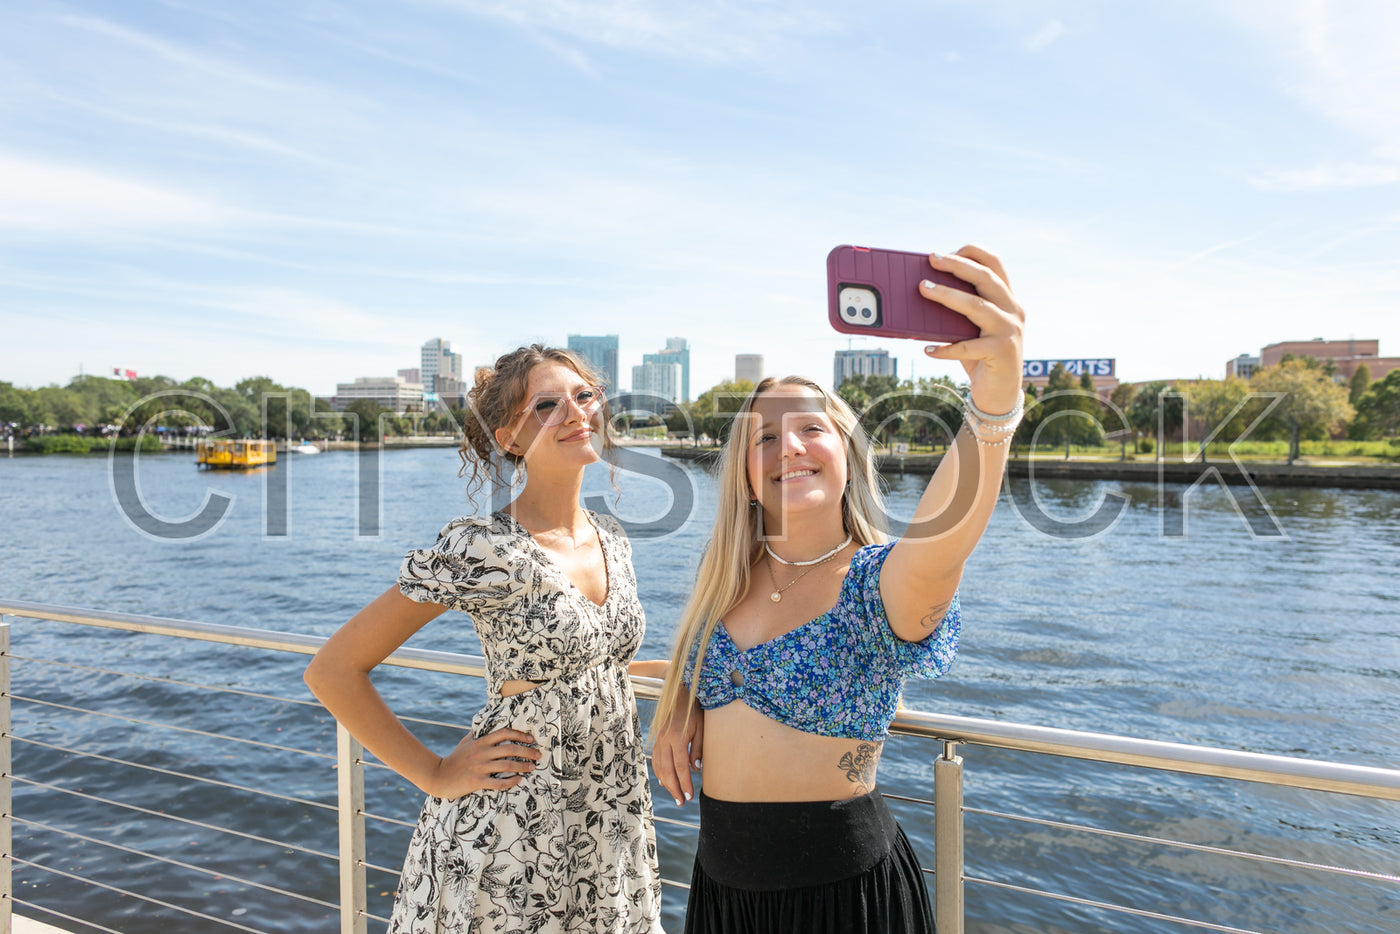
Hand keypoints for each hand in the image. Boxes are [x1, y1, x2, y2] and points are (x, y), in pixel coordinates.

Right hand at [426, 728, 539, 797]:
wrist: (438, 776)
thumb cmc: (454, 759)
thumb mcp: (465, 743)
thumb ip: (477, 734)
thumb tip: (485, 725)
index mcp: (480, 742)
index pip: (504, 733)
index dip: (519, 734)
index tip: (530, 739)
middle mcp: (482, 753)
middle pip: (510, 749)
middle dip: (527, 751)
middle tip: (538, 755)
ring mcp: (480, 767)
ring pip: (507, 765)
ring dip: (523, 766)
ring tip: (532, 767)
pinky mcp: (477, 782)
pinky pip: (498, 783)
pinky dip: (511, 781)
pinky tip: (518, 780)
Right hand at [652, 699, 703, 806]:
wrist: (679, 693)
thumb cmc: (694, 710)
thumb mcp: (702, 728)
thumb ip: (699, 749)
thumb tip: (695, 770)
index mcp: (677, 737)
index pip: (680, 766)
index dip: (684, 783)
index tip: (690, 796)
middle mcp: (665, 740)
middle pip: (667, 770)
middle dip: (675, 788)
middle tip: (682, 802)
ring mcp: (658, 739)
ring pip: (659, 766)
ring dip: (667, 783)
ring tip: (675, 796)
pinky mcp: (656, 738)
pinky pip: (655, 759)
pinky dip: (658, 772)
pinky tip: (663, 781)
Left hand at [920, 245, 1025, 415]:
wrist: (1000, 394)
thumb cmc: (980, 356)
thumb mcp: (972, 329)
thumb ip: (959, 312)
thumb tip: (923, 292)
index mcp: (1008, 299)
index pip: (995, 265)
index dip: (973, 253)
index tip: (946, 251)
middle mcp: (1013, 311)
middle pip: (985, 279)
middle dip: (957, 265)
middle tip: (932, 259)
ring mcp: (1009, 331)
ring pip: (976, 307)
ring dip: (947, 296)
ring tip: (923, 289)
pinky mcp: (1001, 352)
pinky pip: (967, 347)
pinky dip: (945, 348)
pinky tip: (928, 349)